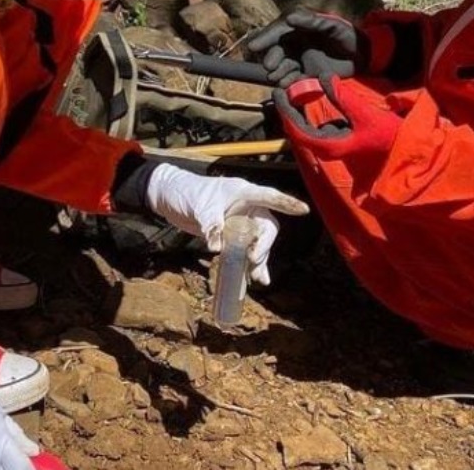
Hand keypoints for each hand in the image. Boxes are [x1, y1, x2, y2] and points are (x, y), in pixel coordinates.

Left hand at [145, 164, 309, 284]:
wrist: (171, 198)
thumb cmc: (188, 193)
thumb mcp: (200, 208)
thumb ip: (211, 226)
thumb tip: (217, 248)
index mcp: (243, 192)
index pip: (269, 197)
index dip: (286, 203)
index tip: (303, 210)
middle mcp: (247, 208)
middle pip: (266, 227)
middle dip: (263, 245)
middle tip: (252, 258)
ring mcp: (240, 223)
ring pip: (259, 243)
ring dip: (259, 260)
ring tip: (256, 278)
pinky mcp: (232, 236)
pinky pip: (247, 252)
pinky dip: (252, 266)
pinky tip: (258, 280)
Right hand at [246, 9, 368, 86]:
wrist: (365, 56)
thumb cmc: (349, 36)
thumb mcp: (333, 26)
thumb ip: (312, 21)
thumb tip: (289, 18)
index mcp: (301, 27)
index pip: (278, 31)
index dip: (265, 38)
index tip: (254, 46)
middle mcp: (297, 42)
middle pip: (277, 50)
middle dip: (272, 58)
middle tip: (270, 66)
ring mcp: (301, 58)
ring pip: (283, 65)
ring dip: (278, 72)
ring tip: (277, 78)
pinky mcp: (307, 74)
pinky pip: (293, 78)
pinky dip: (288, 82)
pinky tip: (286, 84)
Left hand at [274, 76, 401, 160]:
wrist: (402, 148)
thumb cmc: (386, 134)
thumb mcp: (364, 113)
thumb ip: (343, 97)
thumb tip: (322, 78)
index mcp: (328, 146)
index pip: (296, 129)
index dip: (285, 110)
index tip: (278, 93)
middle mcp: (326, 148)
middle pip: (297, 128)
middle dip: (288, 108)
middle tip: (282, 87)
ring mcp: (331, 144)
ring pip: (306, 127)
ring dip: (298, 110)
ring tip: (292, 88)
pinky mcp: (337, 138)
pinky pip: (317, 125)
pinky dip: (310, 111)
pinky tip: (310, 94)